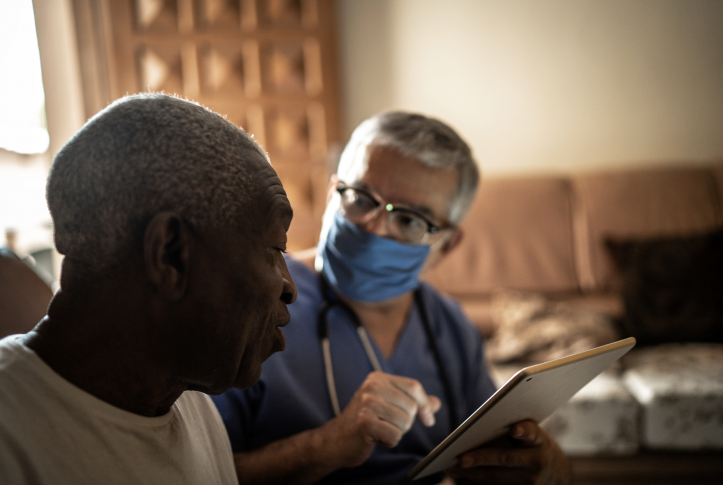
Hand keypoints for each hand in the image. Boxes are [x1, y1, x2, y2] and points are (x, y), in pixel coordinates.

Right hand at [318, 371, 440, 468]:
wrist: (335, 440)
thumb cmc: (365, 423)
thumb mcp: (388, 406)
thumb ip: (412, 402)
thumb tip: (436, 403)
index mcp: (378, 378)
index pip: (414, 387)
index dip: (424, 405)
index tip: (428, 419)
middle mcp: (372, 386)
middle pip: (411, 406)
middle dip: (406, 422)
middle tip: (387, 425)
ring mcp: (367, 403)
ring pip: (405, 422)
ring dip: (396, 432)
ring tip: (380, 430)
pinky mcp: (365, 422)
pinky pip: (395, 436)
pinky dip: (388, 442)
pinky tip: (375, 438)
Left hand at [446, 420, 570, 484]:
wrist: (560, 476)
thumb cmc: (538, 448)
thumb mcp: (535, 436)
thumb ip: (516, 430)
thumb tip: (481, 427)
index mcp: (540, 441)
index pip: (532, 434)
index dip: (524, 431)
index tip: (515, 430)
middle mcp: (537, 462)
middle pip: (505, 459)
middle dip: (481, 459)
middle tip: (460, 459)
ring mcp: (531, 482)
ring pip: (497, 478)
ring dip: (473, 474)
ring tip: (452, 468)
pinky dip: (479, 483)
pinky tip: (463, 478)